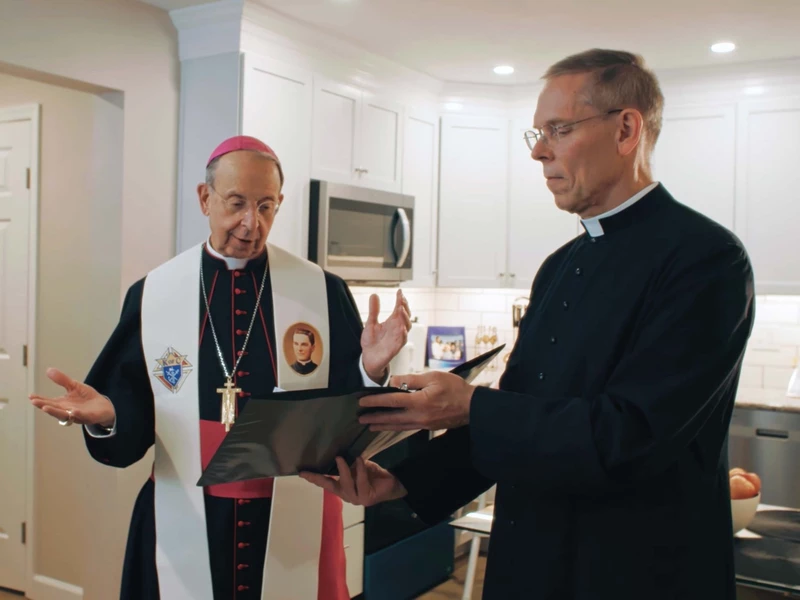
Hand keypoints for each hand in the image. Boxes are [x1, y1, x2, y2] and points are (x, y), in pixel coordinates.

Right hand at [29, 368, 115, 427]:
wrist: (104, 407)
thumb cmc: (87, 398)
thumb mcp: (74, 386)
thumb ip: (62, 380)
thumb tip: (48, 370)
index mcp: (63, 404)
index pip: (49, 402)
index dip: (40, 400)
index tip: (31, 396)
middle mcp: (67, 411)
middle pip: (54, 410)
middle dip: (45, 406)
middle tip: (35, 402)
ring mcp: (77, 415)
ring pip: (65, 415)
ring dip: (55, 412)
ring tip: (46, 407)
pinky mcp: (89, 417)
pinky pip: (82, 417)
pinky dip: (77, 414)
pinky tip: (73, 411)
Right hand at [299, 456, 406, 506]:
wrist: (392, 483)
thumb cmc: (374, 474)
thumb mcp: (358, 467)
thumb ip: (348, 465)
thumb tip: (337, 456)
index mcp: (343, 488)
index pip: (326, 482)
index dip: (314, 478)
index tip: (301, 473)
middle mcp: (347, 495)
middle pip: (330, 487)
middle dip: (318, 479)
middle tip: (308, 471)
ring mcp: (356, 498)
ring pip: (345, 485)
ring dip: (342, 470)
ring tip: (340, 458)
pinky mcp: (366, 498)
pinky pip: (361, 482)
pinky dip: (359, 470)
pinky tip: (359, 460)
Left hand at [358, 371, 474, 430]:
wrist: (472, 407)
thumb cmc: (455, 389)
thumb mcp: (433, 377)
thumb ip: (412, 380)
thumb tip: (394, 382)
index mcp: (419, 402)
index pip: (391, 400)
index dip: (375, 401)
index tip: (363, 401)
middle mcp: (419, 416)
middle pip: (391, 417)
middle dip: (374, 417)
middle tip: (360, 418)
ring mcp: (423, 424)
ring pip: (398, 426)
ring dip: (382, 425)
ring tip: (370, 425)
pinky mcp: (427, 427)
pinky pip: (407, 428)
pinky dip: (395, 427)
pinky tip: (390, 426)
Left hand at [361, 289, 411, 381]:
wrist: (368, 358)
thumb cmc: (372, 341)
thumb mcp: (370, 323)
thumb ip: (373, 310)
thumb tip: (374, 295)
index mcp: (392, 322)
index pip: (400, 309)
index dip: (401, 300)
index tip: (400, 292)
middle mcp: (397, 329)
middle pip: (406, 316)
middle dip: (405, 308)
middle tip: (400, 300)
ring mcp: (397, 338)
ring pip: (406, 327)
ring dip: (405, 318)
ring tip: (400, 310)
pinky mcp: (395, 348)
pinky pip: (402, 341)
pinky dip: (403, 334)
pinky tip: (401, 328)